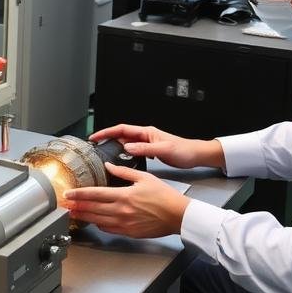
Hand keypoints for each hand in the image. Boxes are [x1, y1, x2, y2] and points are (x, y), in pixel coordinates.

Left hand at [62, 163, 189, 238]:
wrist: (178, 216)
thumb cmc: (165, 196)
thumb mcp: (144, 178)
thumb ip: (123, 172)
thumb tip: (108, 165)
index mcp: (123, 196)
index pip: (95, 194)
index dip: (78, 194)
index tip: (68, 193)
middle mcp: (121, 211)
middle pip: (92, 208)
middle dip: (76, 206)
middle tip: (64, 205)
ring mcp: (124, 224)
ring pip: (97, 221)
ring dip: (84, 217)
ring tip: (73, 214)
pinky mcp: (129, 232)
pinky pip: (109, 229)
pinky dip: (99, 225)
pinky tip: (93, 221)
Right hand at [91, 124, 224, 169]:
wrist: (196, 155)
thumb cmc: (184, 150)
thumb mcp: (164, 150)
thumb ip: (146, 149)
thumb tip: (128, 148)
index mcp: (146, 132)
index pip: (122, 129)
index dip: (107, 132)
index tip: (95, 137)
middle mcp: (145, 136)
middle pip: (121, 136)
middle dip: (107, 140)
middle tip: (95, 148)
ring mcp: (147, 144)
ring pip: (126, 144)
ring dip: (115, 148)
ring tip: (104, 156)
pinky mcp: (150, 152)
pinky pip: (133, 152)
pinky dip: (125, 156)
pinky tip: (122, 163)